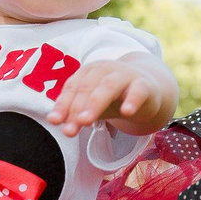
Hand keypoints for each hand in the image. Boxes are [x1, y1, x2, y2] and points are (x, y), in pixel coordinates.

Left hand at [47, 61, 169, 136]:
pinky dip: (132, 100)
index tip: (55, 121)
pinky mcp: (144, 86)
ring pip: (108, 86)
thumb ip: (75, 113)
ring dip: (95, 104)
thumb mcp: (92, 106)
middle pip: (87, 87)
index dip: (63, 104)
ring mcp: (126, 75)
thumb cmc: (113, 98)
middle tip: (69, 129)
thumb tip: (53, 121)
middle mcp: (105, 69)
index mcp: (89, 72)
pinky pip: (138, 91)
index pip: (73, 86)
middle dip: (76, 108)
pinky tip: (126, 112)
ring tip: (86, 121)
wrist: (147, 92)